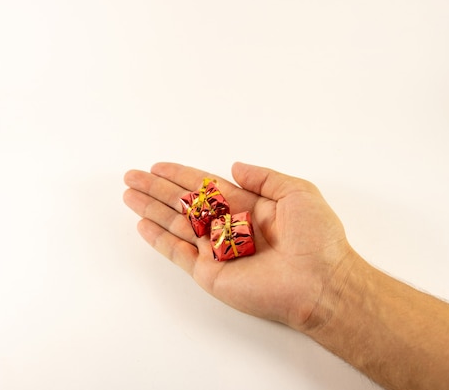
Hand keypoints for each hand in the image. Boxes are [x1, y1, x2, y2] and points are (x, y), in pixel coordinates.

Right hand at [123, 162, 355, 329]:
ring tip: (128, 195)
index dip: (181, 175)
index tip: (159, 166)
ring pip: (175, 224)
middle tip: (132, 176)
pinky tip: (142, 224)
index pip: (205, 186)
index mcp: (247, 206)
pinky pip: (177, 252)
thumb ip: (263, 177)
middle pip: (183, 203)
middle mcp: (227, 227)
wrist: (320, 282)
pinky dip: (159, 239)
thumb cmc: (316, 237)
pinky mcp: (209, 272)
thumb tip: (234, 166)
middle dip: (157, 189)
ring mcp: (215, 250)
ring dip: (151, 209)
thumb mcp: (296, 192)